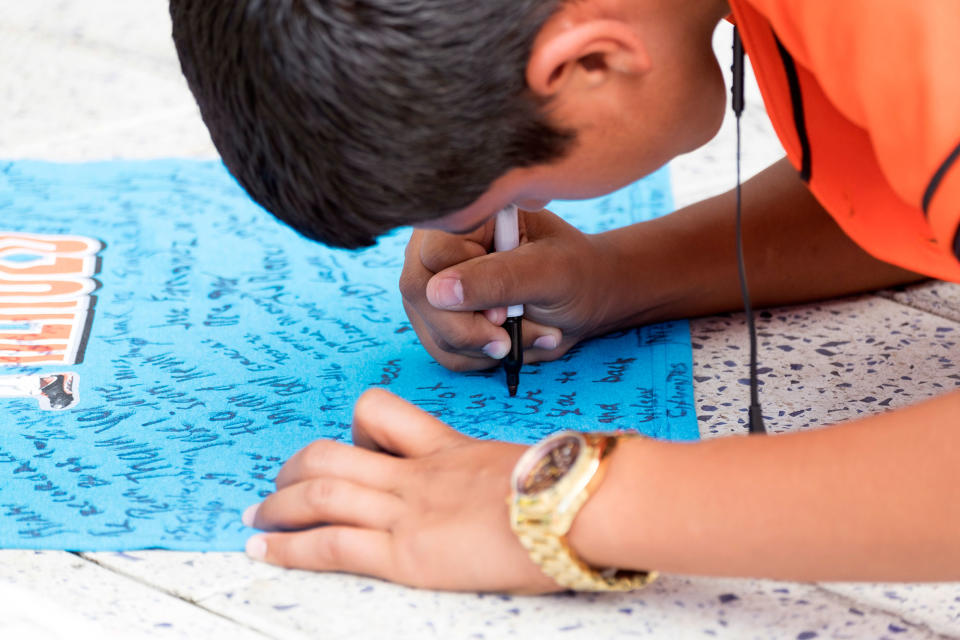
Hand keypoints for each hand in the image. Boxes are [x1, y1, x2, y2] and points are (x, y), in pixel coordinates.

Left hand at [242, 388, 562, 592]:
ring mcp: (407, 509)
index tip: (345, 449)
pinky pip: (331, 544)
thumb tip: (525, 489)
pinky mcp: (406, 553)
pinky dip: (288, 548)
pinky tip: (262, 552)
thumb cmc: (571, 490)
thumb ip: (510, 474)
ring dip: (277, 505)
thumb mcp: (530, 468)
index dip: (353, 428)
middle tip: (277, 485)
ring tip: (254, 517)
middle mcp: (417, 473)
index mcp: (448, 448)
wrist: (579, 503)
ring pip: (319, 492)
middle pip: (333, 454)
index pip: (384, 417)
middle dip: (294, 468)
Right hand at [399, 209, 615, 371]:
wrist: (585, 298)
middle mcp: (441, 245)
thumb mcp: (548, 272)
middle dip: (469, 329)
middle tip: (508, 338)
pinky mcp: (438, 316)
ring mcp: (434, 282)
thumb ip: (499, 278)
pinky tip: (509, 341)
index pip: (435, 254)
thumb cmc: (575, 273)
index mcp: (469, 215)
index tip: (503, 312)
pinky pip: (442, 349)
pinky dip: (480, 357)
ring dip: (483, 346)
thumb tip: (439, 292)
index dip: (465, 288)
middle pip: (421, 294)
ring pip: (431, 328)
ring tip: (527, 333)